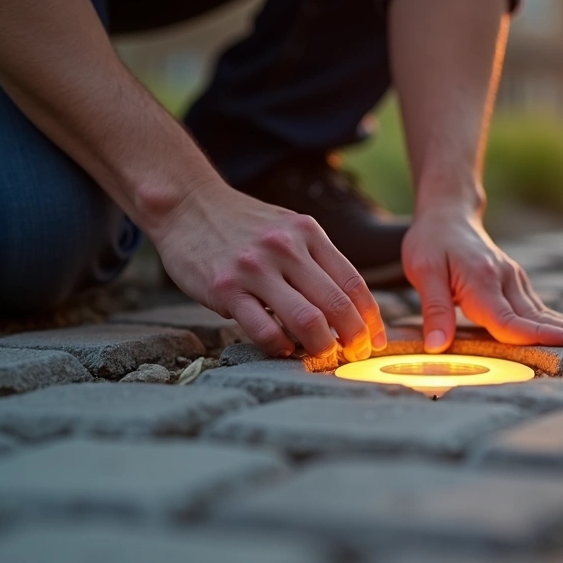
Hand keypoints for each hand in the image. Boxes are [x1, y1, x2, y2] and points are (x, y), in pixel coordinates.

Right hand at [150, 180, 385, 360]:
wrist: (187, 204)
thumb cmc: (243, 225)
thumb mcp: (288, 228)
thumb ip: (316, 259)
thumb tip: (349, 306)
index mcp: (308, 233)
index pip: (353, 283)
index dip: (370, 318)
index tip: (374, 340)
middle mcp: (286, 248)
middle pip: (337, 304)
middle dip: (353, 338)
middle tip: (355, 356)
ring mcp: (255, 268)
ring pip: (307, 320)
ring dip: (322, 347)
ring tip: (324, 357)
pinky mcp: (225, 288)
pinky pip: (264, 329)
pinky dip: (280, 347)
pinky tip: (283, 349)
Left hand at [402, 212, 562, 351]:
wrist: (448, 215)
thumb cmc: (431, 242)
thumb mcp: (423, 272)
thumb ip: (435, 310)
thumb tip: (437, 347)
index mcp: (483, 280)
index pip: (511, 319)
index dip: (537, 335)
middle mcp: (505, 280)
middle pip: (535, 315)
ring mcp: (513, 280)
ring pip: (541, 310)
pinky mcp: (515, 282)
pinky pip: (536, 306)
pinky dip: (556, 319)